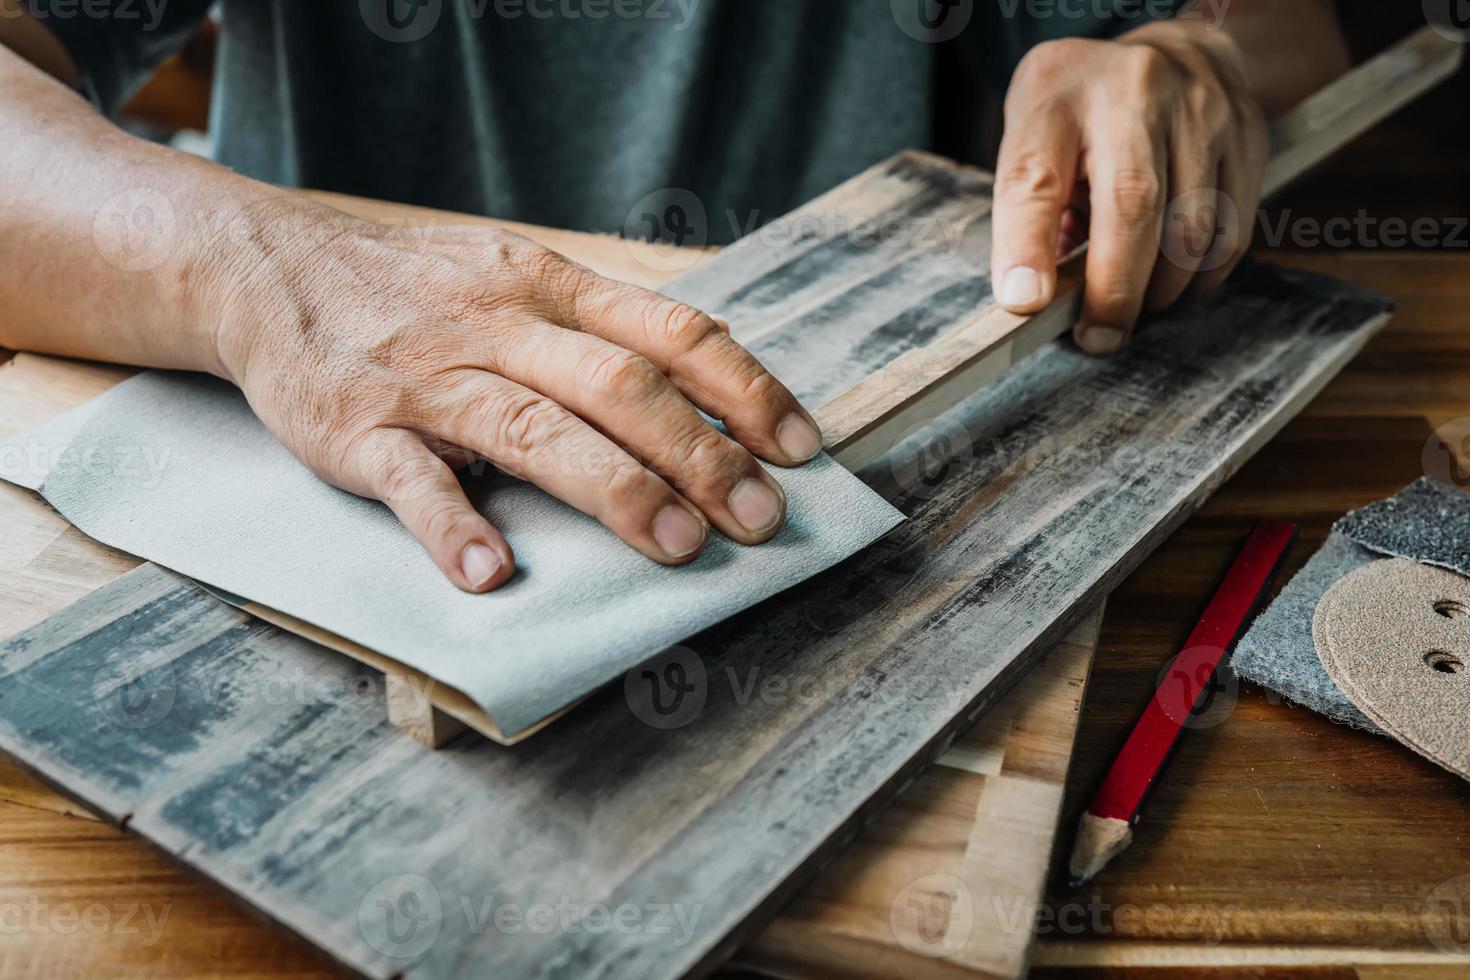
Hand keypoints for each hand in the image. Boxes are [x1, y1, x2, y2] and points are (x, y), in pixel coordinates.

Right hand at [208, 200, 823, 591]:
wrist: (272, 267)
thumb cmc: (422, 290)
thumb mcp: (518, 278)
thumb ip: (601, 331)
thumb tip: (710, 397)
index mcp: (551, 288)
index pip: (670, 332)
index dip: (745, 388)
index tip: (799, 446)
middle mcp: (501, 325)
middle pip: (619, 385)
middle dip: (700, 454)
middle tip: (758, 521)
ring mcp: (429, 378)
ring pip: (533, 428)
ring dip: (613, 489)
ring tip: (676, 547)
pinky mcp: (359, 429)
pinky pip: (410, 481)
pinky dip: (452, 526)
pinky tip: (492, 573)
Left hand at [989, 30, 1267, 353]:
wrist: (1173, 52)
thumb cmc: (1084, 111)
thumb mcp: (1032, 137)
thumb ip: (1029, 210)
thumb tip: (1038, 293)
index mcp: (1059, 98)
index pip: (1035, 176)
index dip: (1026, 247)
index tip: (1025, 303)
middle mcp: (1134, 94)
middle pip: (1131, 206)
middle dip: (1113, 291)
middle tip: (1097, 337)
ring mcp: (1201, 112)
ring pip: (1190, 229)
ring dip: (1159, 290)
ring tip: (1132, 305)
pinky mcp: (1247, 138)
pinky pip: (1230, 233)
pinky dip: (1199, 276)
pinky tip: (1173, 281)